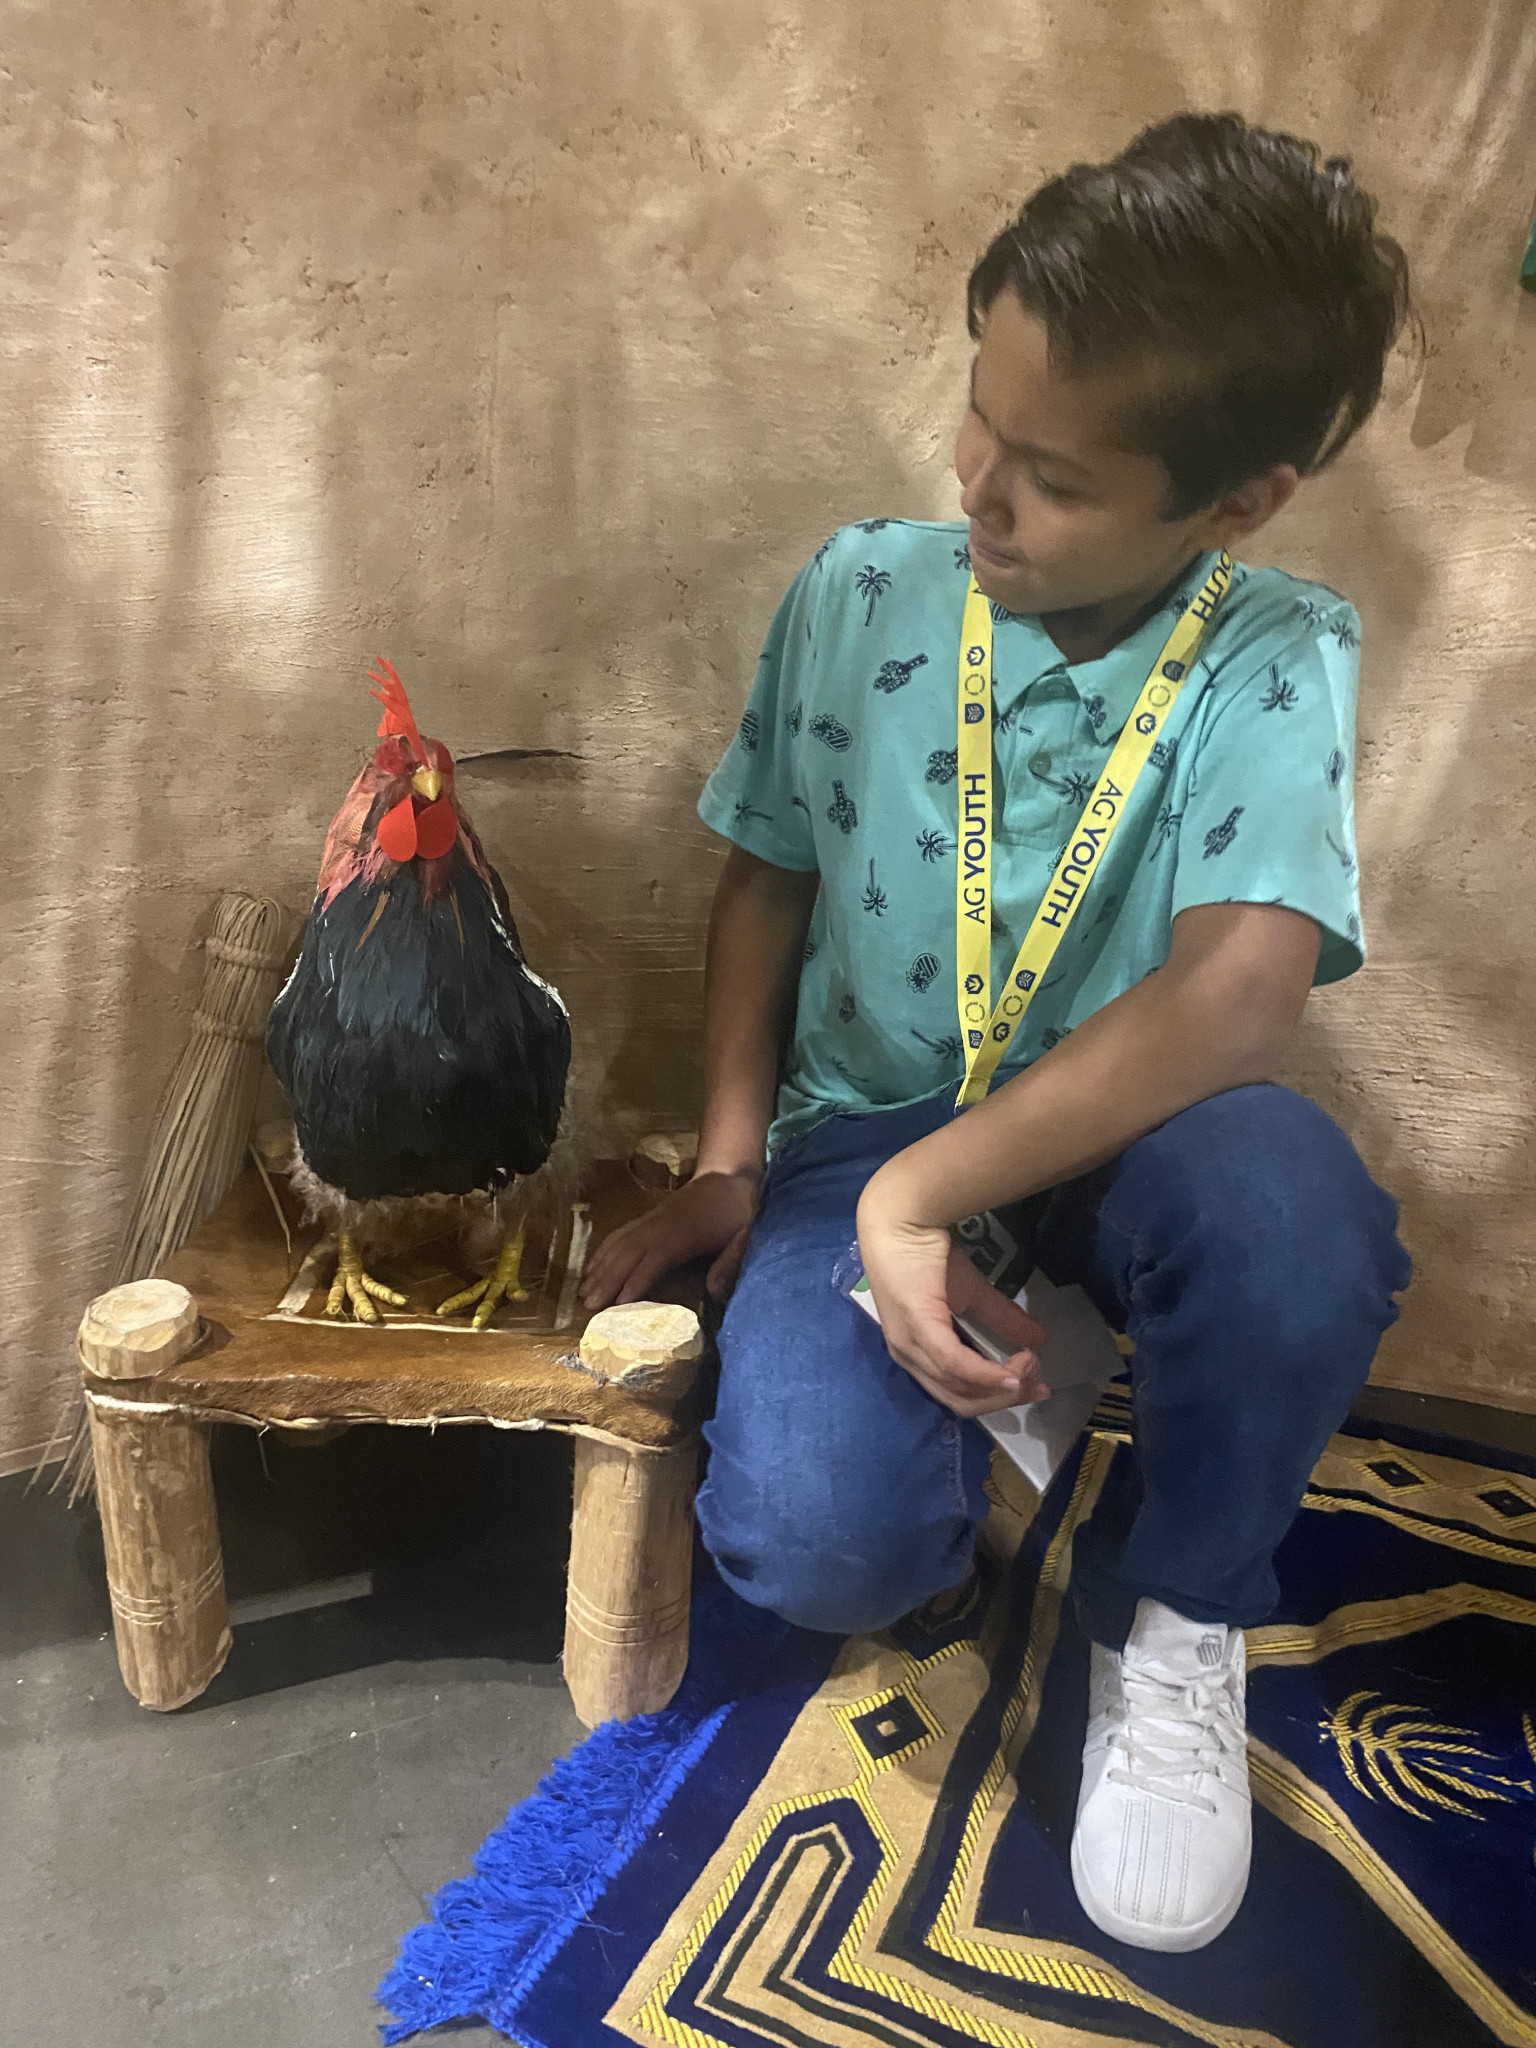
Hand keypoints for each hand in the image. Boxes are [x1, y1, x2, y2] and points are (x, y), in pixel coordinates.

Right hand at [581, 1168, 761, 1310]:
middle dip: (607, 1281)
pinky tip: (591, 1268)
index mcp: (683, 1235)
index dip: (635, 1282)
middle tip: (588, 1307)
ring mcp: (650, 1221)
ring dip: (599, 1269)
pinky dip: (602, 1251)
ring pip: (619, 1244)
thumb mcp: (745, 1237)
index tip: (617, 1304)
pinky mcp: (647, 1218)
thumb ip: (731, 1263)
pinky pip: (619, 1235)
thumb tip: (714, 1293)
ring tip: (582, 1294)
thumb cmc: (737, 1212)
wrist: (729, 1176)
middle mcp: (660, 1227)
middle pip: (627, 1254)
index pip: (653, 1261)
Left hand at [856, 1193, 1048, 1419]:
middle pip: (962, 1401)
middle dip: (1005, 1399)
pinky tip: (1014, 1373)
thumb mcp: (971, 1293)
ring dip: (1004, 1385)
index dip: (997, 1398)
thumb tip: (1039, 1339)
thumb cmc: (927, 1255)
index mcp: (916, 1354)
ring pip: (962, 1389)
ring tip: (1032, 1366)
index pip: (958, 1394)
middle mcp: (909, 1359)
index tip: (1034, 1385)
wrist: (902, 1219)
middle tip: (1039, 1385)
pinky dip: (988, 1374)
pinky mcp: (919, 1330)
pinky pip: (956, 1365)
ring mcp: (910, 1347)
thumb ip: (1001, 1319)